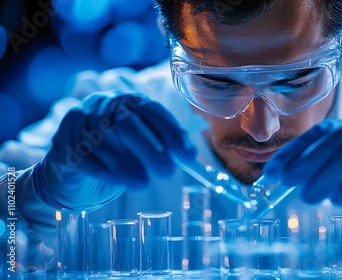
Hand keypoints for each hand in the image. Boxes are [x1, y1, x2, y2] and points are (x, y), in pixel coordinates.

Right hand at [33, 91, 195, 210]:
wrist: (75, 167)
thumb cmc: (118, 153)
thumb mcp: (144, 144)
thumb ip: (166, 145)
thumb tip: (190, 155)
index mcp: (128, 101)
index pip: (152, 111)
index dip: (172, 134)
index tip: (187, 157)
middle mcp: (102, 105)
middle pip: (127, 123)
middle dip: (151, 150)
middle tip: (166, 173)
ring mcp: (79, 123)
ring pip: (105, 142)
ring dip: (127, 165)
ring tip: (142, 183)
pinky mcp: (62, 145)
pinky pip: (84, 158)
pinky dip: (106, 172)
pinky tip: (119, 182)